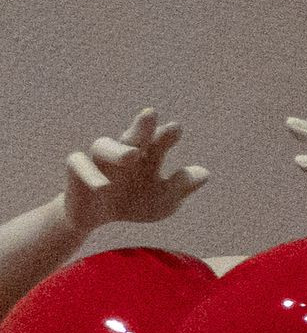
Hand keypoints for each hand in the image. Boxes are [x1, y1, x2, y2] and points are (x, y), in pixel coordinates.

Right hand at [60, 109, 209, 232]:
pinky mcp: (77, 171)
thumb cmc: (135, 202)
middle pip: (133, 135)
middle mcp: (124, 152)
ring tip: (132, 155)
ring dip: (117, 150)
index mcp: (149, 155)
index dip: (166, 135)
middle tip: (151, 114)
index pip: (159, 141)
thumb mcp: (164, 202)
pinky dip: (89, 174)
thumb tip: (204, 174)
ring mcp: (99, 160)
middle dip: (142, 125)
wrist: (97, 218)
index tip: (175, 128)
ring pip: (103, 146)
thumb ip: (181, 187)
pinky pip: (78, 165)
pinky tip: (102, 186)